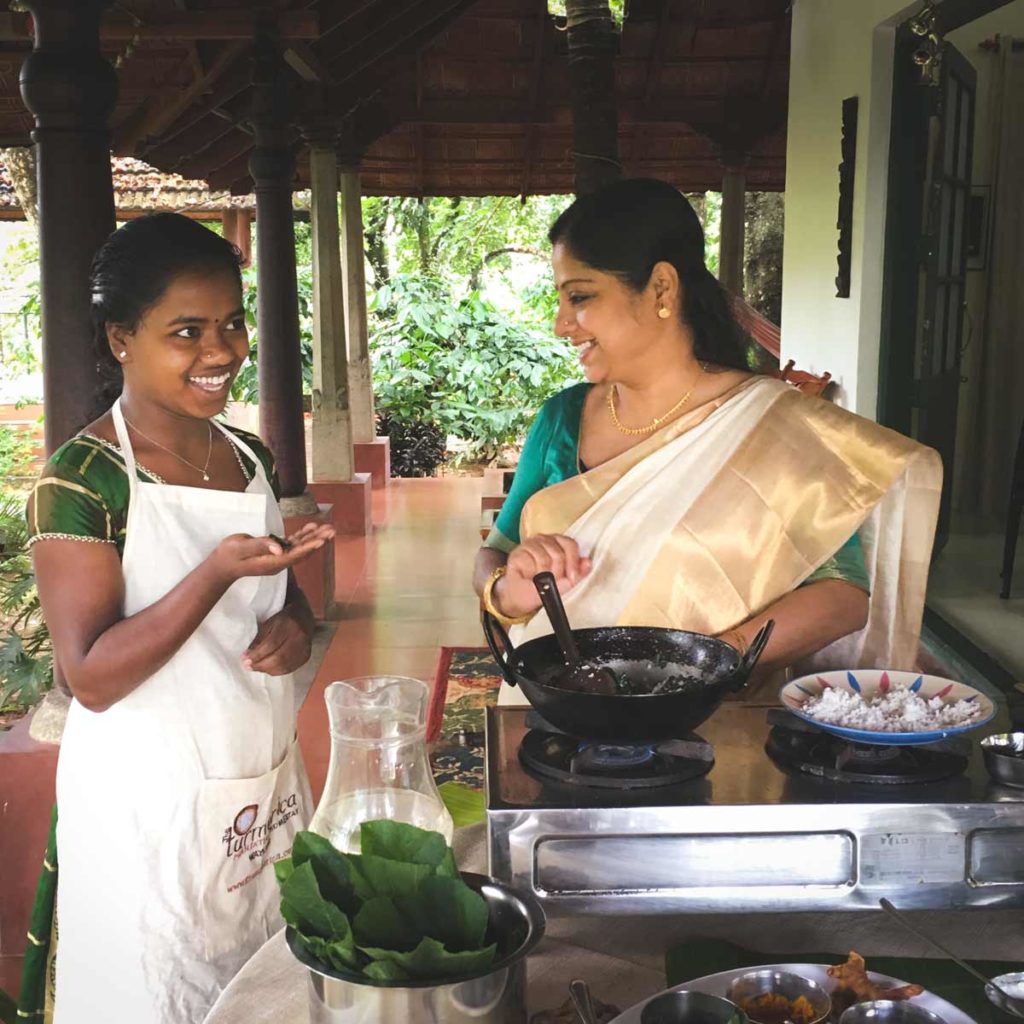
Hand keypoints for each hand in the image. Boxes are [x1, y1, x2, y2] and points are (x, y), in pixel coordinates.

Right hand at [210, 522, 334, 583]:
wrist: (223, 564)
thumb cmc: (229, 556)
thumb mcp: (241, 548)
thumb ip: (259, 546)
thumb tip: (279, 547)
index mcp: (272, 563)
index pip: (294, 555)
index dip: (309, 548)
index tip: (322, 540)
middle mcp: (278, 561)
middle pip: (302, 552)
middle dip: (318, 541)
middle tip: (332, 531)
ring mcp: (278, 557)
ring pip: (300, 547)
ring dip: (314, 537)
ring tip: (328, 528)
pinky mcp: (276, 552)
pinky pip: (293, 543)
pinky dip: (303, 535)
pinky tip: (311, 527)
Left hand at [242, 604, 312, 675]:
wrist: (304, 618)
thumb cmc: (283, 619)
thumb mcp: (269, 623)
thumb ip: (259, 638)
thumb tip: (247, 656)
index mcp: (288, 625)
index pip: (271, 644)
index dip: (257, 654)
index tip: (244, 659)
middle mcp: (299, 638)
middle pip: (279, 657)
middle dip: (261, 665)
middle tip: (248, 666)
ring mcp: (304, 649)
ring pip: (284, 665)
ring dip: (267, 670)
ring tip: (256, 668)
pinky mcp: (306, 657)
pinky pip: (289, 669)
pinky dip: (276, 671)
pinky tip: (268, 669)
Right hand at [494, 534, 591, 618]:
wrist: (520, 597)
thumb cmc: (541, 587)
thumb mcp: (564, 583)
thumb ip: (577, 573)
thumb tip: (588, 563)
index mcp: (558, 543)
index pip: (570, 544)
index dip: (573, 562)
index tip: (572, 578)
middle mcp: (544, 540)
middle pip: (558, 554)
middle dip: (557, 573)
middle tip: (551, 582)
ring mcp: (529, 544)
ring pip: (544, 559)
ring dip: (542, 576)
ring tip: (538, 580)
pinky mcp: (517, 553)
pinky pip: (529, 563)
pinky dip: (530, 574)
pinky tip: (528, 577)